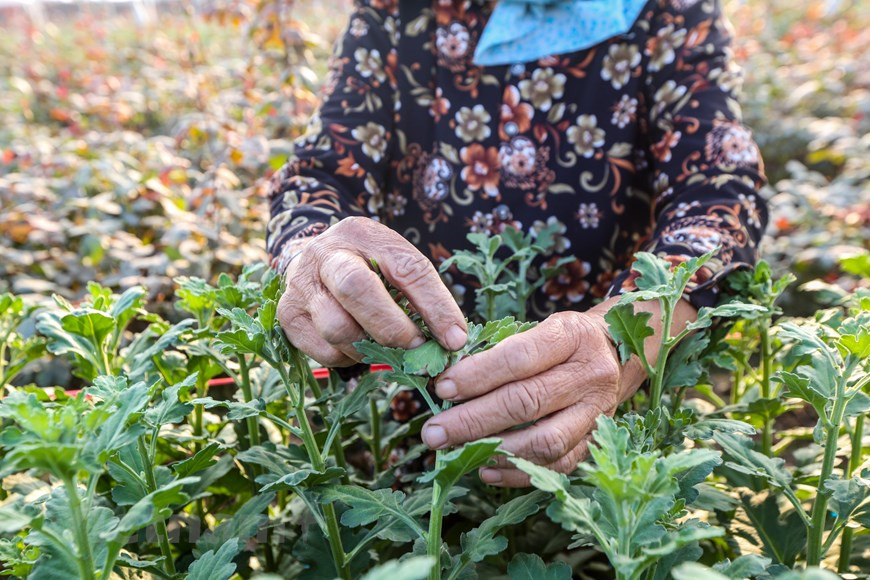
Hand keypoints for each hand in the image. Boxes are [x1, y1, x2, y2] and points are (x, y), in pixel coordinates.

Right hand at [277, 217, 467, 366]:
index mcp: (362, 233)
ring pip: (338, 328)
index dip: (435, 306)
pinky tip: (358, 346)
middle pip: (356, 288)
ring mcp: (301, 285)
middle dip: (393, 326)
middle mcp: (325, 254)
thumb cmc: (366, 265)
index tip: (454, 338)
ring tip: (383, 345)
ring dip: (370, 347)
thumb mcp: (394, 262)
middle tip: (416, 346)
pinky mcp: (288, 316)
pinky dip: (349, 358)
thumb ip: (421, 293)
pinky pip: (325, 351)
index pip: (406, 268)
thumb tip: (453, 340)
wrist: (312, 263)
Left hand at [420, 310, 626, 486]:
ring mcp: (598, 412)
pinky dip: (518, 472)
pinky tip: (486, 469)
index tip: (444, 389)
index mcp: (572, 336)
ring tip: (456, 452)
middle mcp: (590, 374)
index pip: (519, 358)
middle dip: (473, 420)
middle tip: (434, 433)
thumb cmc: (563, 340)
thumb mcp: (539, 327)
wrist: (617, 353)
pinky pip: (558, 465)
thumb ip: (501, 351)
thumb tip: (450, 384)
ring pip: (545, 440)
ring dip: (495, 450)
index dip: (478, 375)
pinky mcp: (597, 440)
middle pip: (527, 402)